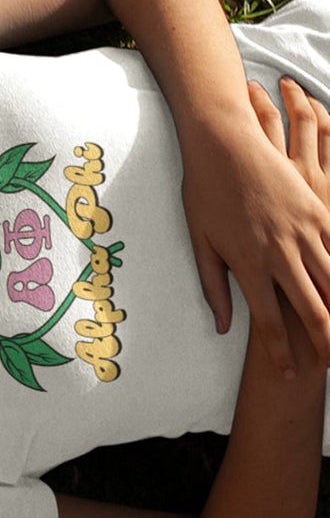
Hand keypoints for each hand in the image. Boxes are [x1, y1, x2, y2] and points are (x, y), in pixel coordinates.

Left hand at [198, 78, 329, 371]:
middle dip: (325, 341)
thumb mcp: (200, 243)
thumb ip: (214, 287)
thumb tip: (223, 326)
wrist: (224, 142)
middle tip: (329, 366)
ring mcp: (305, 231)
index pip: (269, 322)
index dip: (282, 353)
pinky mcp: (320, 211)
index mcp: (249, 265)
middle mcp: (281, 253)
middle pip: (312, 309)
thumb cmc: (205, 193)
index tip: (288, 375)